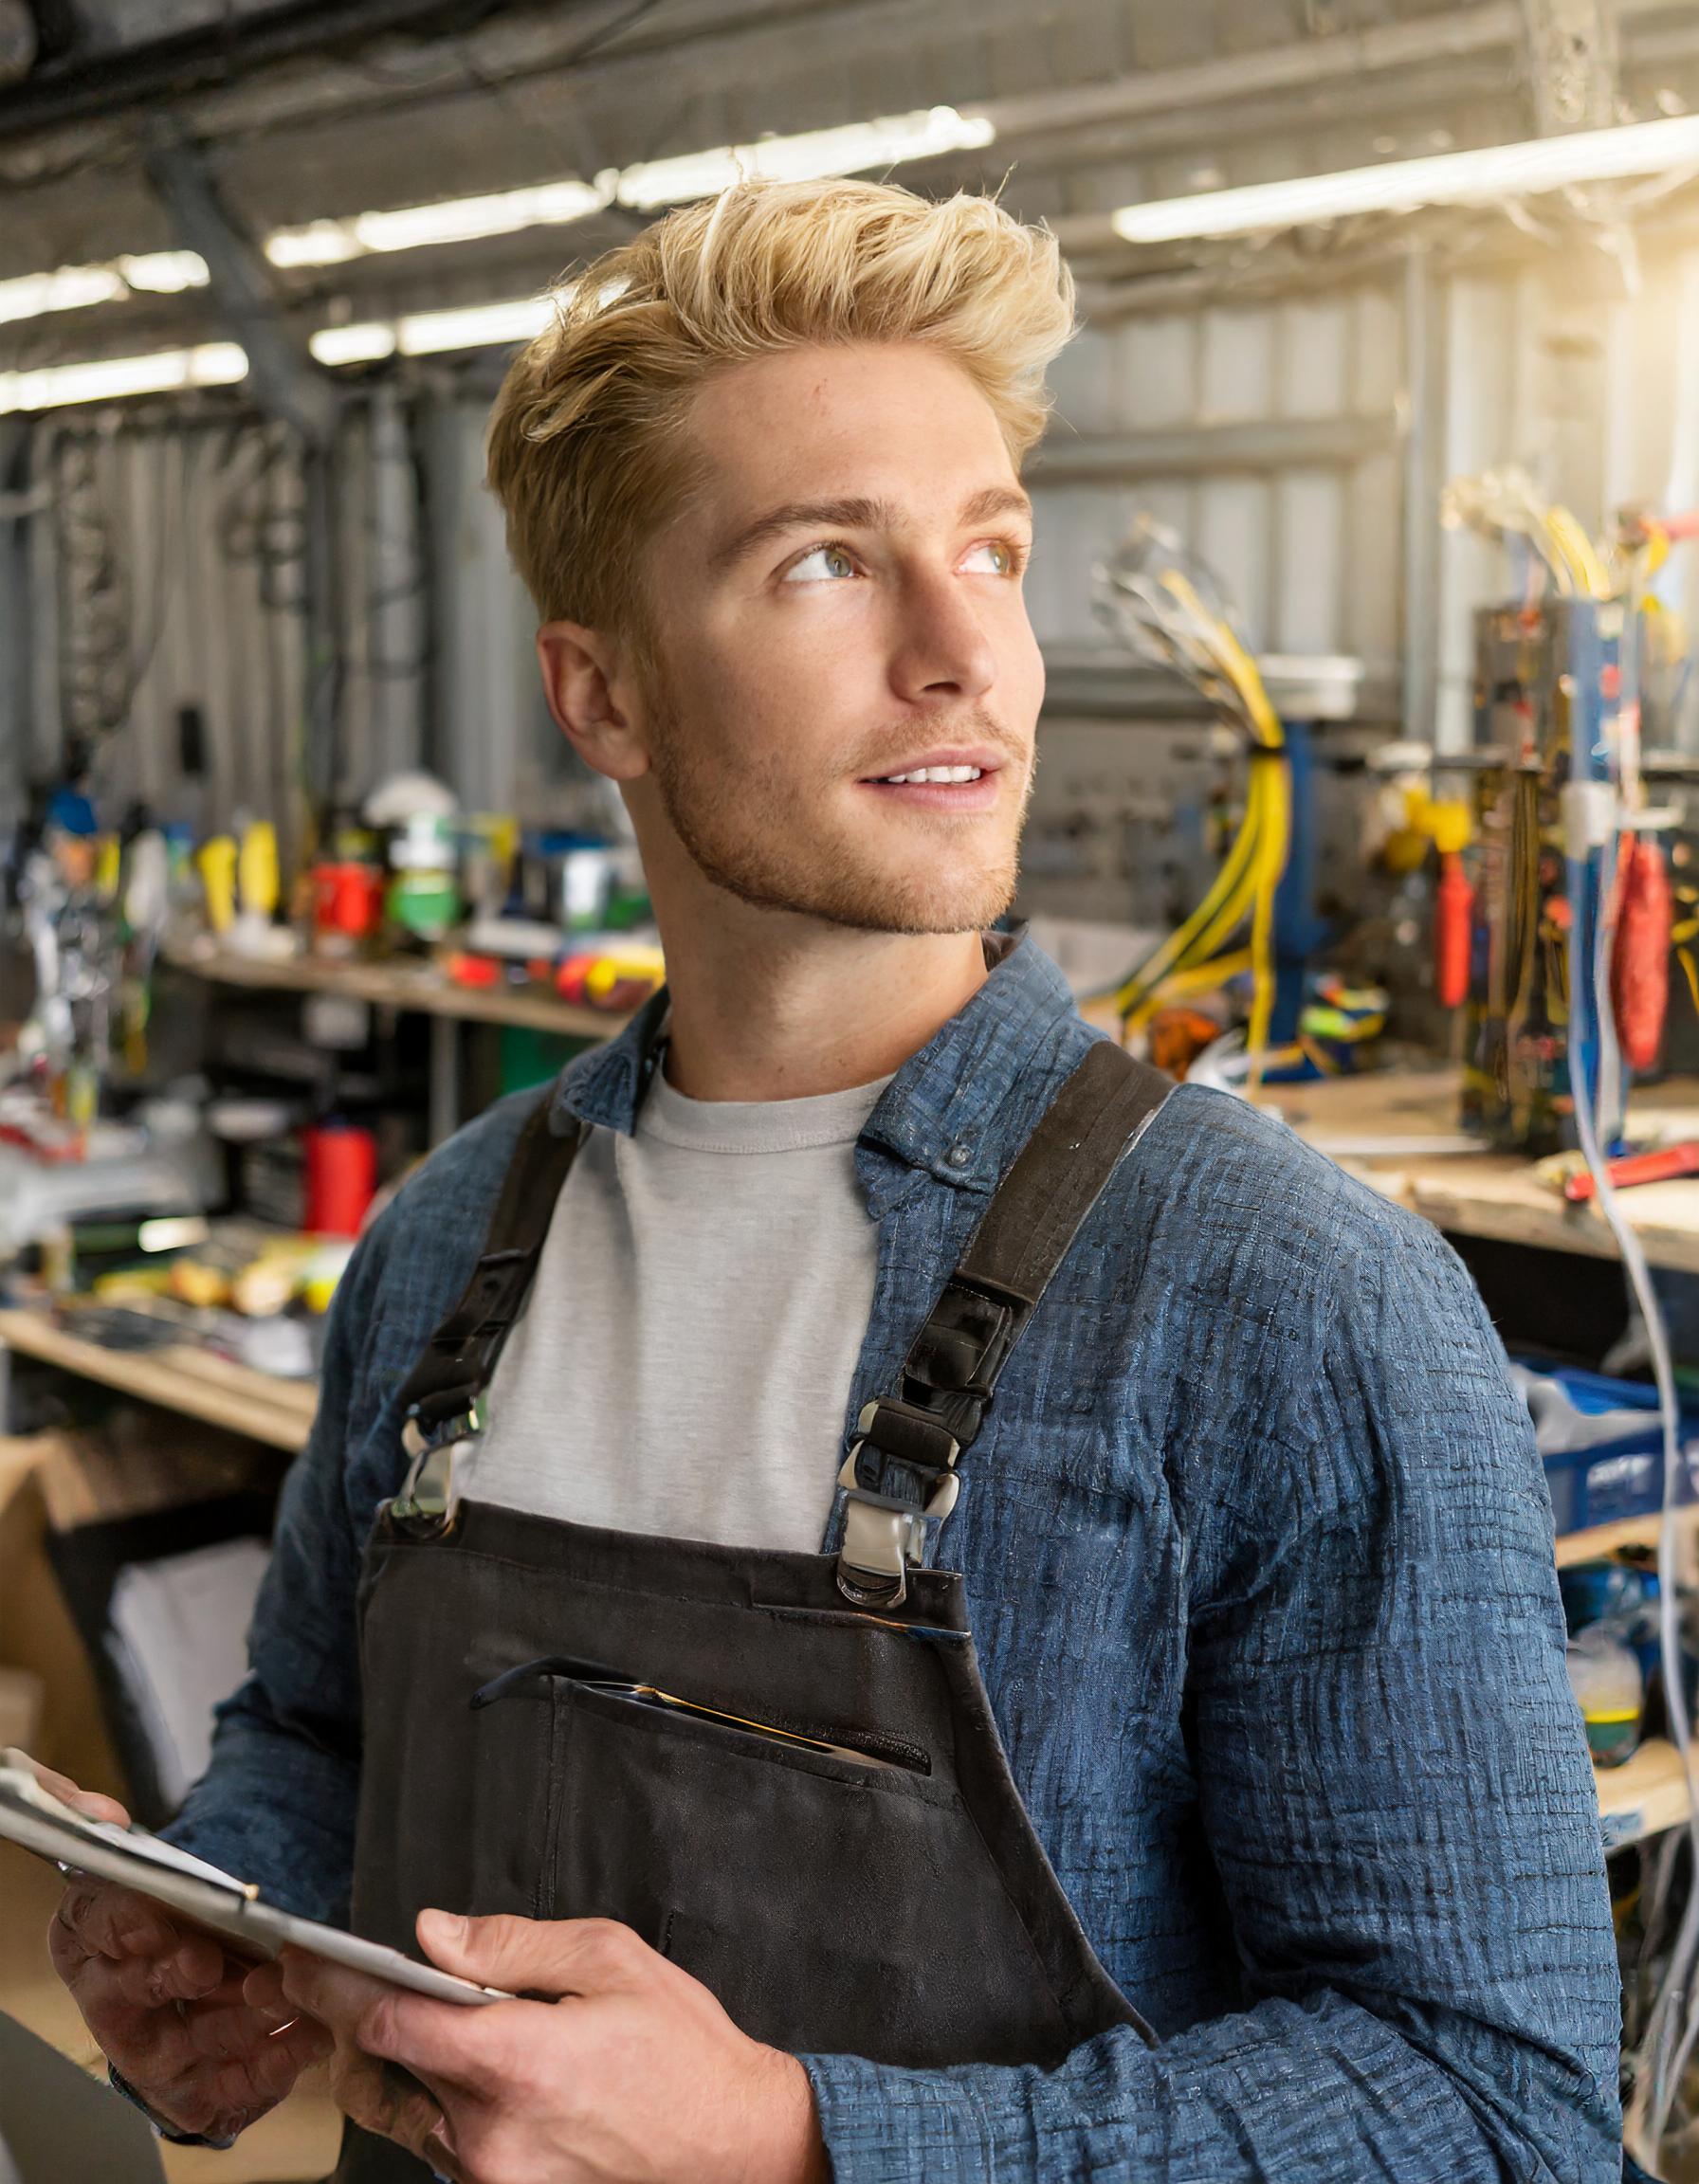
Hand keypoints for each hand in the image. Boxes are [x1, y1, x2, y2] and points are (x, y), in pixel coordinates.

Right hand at [40, 1763, 331, 2140]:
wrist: (203, 1963)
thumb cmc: (172, 1906)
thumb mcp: (147, 1863)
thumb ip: (118, 1833)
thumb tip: (101, 1810)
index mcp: (91, 1938)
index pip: (92, 1926)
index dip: (121, 1926)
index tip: (157, 1921)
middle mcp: (114, 2000)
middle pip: (132, 1994)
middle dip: (173, 1975)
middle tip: (213, 1961)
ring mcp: (155, 2050)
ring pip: (187, 2044)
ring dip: (235, 2021)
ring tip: (283, 1992)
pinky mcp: (199, 2087)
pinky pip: (230, 2087)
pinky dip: (270, 2065)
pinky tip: (311, 2035)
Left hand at [268, 1911, 829, 2183]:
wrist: (733, 2146)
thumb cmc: (682, 2051)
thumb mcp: (607, 1960)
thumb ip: (509, 1945)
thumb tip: (431, 1935)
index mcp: (515, 2064)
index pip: (386, 2025)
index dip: (334, 1986)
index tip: (303, 1958)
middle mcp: (490, 2134)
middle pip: (376, 2072)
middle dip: (345, 2020)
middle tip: (325, 1980)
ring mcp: (491, 2178)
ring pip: (399, 2113)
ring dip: (384, 2065)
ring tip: (393, 2018)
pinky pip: (437, 2146)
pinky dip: (429, 2101)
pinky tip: (455, 2064)